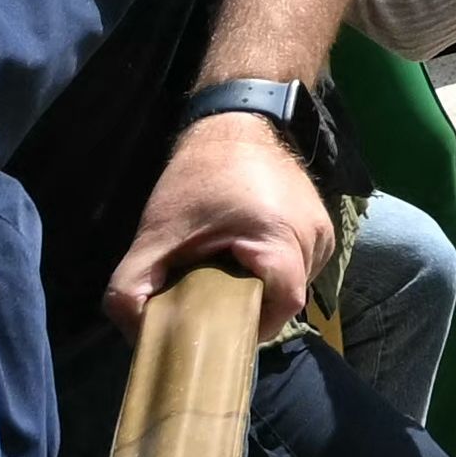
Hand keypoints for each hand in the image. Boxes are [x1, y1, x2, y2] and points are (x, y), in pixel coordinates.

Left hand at [115, 96, 328, 316]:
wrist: (239, 120)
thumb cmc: (198, 177)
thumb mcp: (155, 233)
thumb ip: (131, 288)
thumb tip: (138, 335)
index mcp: (279, 236)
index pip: (281, 307)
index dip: (250, 326)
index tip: (218, 327)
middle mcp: (313, 235)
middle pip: (285, 299)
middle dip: (249, 308)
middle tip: (213, 302)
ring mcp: (324, 229)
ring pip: (295, 285)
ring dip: (263, 289)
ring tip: (230, 276)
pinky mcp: (324, 225)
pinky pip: (301, 266)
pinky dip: (275, 271)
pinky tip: (248, 257)